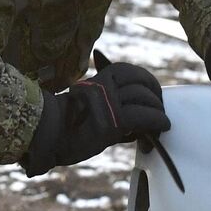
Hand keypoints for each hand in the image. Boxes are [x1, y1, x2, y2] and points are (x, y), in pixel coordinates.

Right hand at [24, 59, 169, 174]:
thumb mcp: (87, 105)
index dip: (145, 80)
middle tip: (159, 107)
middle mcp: (102, 86)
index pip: (127, 71)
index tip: (152, 92)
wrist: (48, 139)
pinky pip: (145, 116)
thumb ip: (108, 104)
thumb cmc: (67, 127)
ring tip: (161, 120)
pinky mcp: (113, 121)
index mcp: (96, 80)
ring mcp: (108, 102)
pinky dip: (158, 120)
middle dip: (155, 94)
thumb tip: (135, 117)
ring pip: (145, 96)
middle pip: (140, 81)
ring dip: (158, 109)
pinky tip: (162, 126)